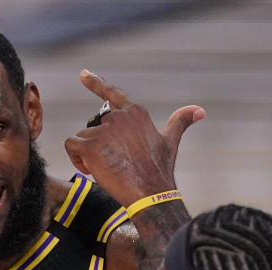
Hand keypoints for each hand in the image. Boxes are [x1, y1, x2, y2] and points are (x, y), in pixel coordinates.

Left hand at [64, 70, 204, 205]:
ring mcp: (103, 130)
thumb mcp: (171, 141)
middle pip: (96, 127)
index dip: (95, 83)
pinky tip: (90, 171)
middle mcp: (118, 117)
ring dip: (88, 155)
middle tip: (114, 164)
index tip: (82, 74)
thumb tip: (200, 110)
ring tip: (106, 170)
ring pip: (83, 138)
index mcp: (136, 112)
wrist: (151, 194)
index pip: (112, 93)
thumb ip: (180, 121)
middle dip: (100, 146)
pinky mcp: (90, 146)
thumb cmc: (160, 170)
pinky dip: (75, 159)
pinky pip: (71, 146)